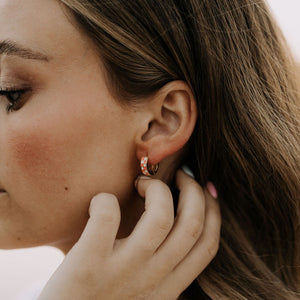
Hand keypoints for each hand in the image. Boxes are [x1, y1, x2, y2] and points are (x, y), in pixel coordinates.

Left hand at [38, 170, 220, 299]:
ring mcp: (122, 273)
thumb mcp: (144, 290)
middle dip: (193, 189)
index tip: (206, 186)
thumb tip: (174, 227)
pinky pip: (108, 217)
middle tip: (178, 175)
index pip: (207, 243)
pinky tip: (100, 202)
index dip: (213, 208)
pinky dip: (105, 200)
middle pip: (192, 224)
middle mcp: (152, 281)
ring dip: (155, 189)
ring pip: (161, 217)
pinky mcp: (88, 266)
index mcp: (169, 287)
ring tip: (140, 183)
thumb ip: (161, 267)